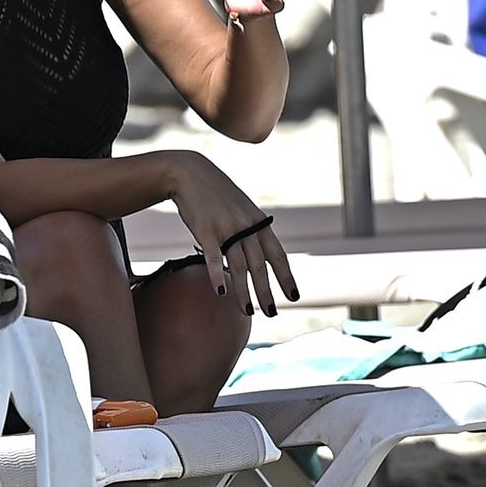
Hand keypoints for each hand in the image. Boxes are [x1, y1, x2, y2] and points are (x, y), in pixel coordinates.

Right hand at [162, 151, 299, 316]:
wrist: (191, 173)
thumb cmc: (216, 194)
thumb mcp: (241, 208)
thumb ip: (251, 229)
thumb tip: (257, 255)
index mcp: (258, 222)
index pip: (277, 255)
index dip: (286, 276)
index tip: (294, 297)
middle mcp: (245, 225)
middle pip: (259, 265)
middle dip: (267, 292)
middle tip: (272, 313)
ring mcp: (225, 227)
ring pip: (238, 265)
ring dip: (243, 291)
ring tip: (248, 311)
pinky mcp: (204, 229)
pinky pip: (212, 256)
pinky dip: (215, 274)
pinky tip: (220, 291)